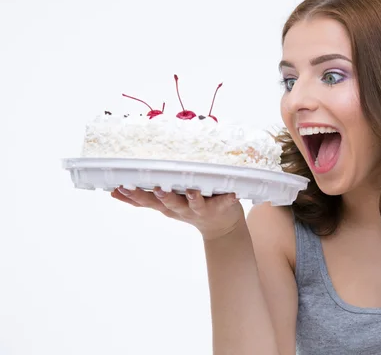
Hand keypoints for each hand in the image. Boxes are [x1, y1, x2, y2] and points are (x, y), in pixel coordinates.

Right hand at [111, 187, 244, 240]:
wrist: (221, 227)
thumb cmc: (190, 208)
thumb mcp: (164, 205)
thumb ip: (143, 199)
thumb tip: (114, 191)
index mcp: (168, 206)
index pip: (148, 202)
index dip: (134, 196)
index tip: (120, 187)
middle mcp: (182, 209)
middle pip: (170, 204)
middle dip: (162, 197)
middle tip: (156, 189)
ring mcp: (201, 209)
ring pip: (195, 204)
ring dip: (192, 198)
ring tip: (190, 191)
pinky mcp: (221, 207)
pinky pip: (224, 202)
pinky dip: (228, 199)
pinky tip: (232, 194)